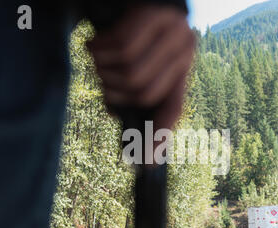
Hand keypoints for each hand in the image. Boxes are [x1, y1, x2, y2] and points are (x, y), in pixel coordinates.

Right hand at [87, 4, 195, 130]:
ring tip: (97, 58)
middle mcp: (183, 51)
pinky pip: (120, 46)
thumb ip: (130, 89)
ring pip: (129, 71)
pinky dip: (98, 49)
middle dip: (112, 92)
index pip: (173, 109)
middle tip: (101, 79)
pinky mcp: (155, 13)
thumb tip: (116, 117)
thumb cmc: (129, 28)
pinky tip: (94, 43)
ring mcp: (174, 32)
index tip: (144, 164)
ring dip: (102, 69)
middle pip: (143, 93)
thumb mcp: (136, 61)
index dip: (158, 137)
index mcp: (180, 69)